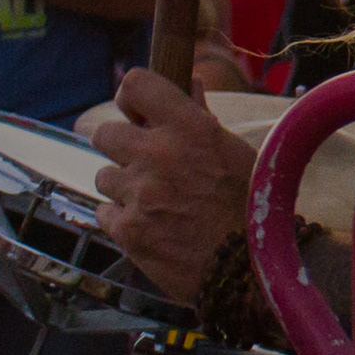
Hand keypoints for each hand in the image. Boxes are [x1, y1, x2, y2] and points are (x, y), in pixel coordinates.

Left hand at [91, 65, 258, 305]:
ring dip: (123, 186)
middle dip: (122, 147)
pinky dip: (122, 219)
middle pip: (104, 132)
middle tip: (144, 164)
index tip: (137, 112)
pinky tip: (150, 225)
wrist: (248, 271)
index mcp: (191, 129)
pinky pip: (104, 212)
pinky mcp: (126, 229)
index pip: (136, 85)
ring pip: (103, 176)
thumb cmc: (251, 209)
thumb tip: (190, 84)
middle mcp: (159, 155)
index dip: (132, 97)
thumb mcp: (236, 154)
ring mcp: (138, 193)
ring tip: (154, 202)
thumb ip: (202, 118)